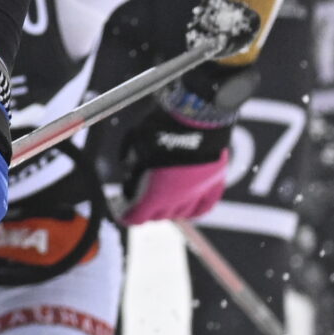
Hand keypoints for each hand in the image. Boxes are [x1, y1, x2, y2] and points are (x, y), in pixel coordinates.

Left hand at [115, 102, 231, 225]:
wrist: (197, 116)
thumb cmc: (163, 128)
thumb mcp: (136, 142)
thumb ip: (130, 160)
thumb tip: (128, 166)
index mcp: (155, 194)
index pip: (135, 217)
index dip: (124, 213)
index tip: (118, 204)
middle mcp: (177, 200)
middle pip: (157, 216)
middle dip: (145, 208)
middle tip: (139, 194)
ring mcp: (198, 194)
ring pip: (180, 214)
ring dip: (168, 209)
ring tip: (162, 197)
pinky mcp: (215, 184)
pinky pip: (203, 207)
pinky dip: (193, 209)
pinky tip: (186, 204)